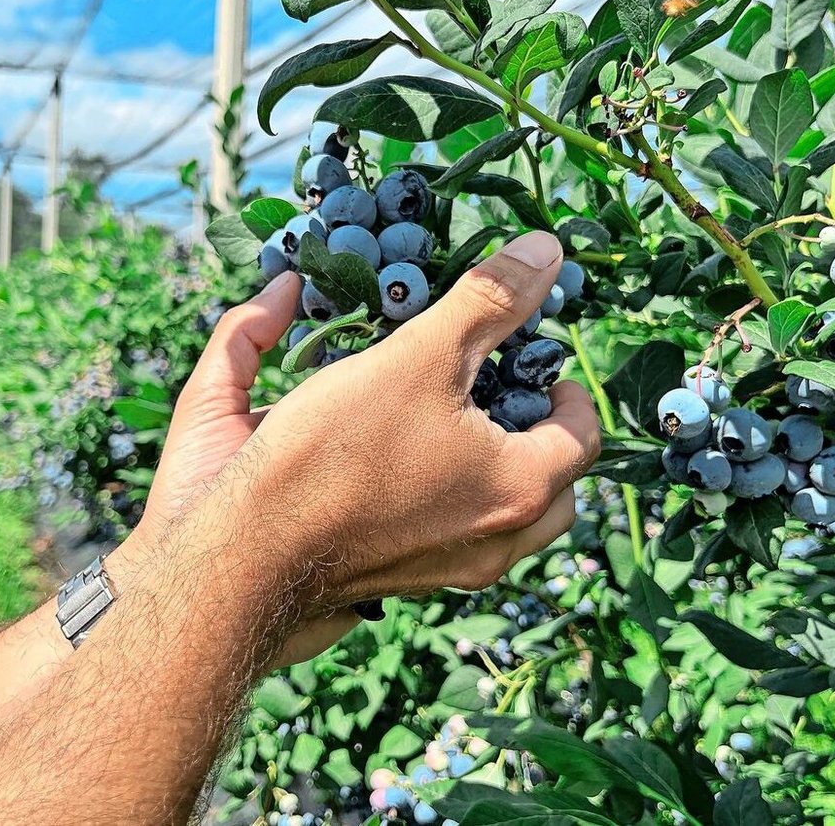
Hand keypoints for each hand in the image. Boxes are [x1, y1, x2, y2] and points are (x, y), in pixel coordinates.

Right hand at [114, 230, 599, 651]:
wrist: (251, 551)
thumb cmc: (337, 450)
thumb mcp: (417, 356)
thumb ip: (486, 302)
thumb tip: (546, 251)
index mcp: (519, 488)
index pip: (584, 435)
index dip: (569, 389)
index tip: (536, 359)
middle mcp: (496, 544)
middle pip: (555, 490)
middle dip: (540, 438)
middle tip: (504, 393)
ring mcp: (450, 573)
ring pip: (506, 522)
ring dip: (496, 472)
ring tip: (455, 424)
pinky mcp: (402, 582)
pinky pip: (454, 539)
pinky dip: (449, 499)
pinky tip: (403, 462)